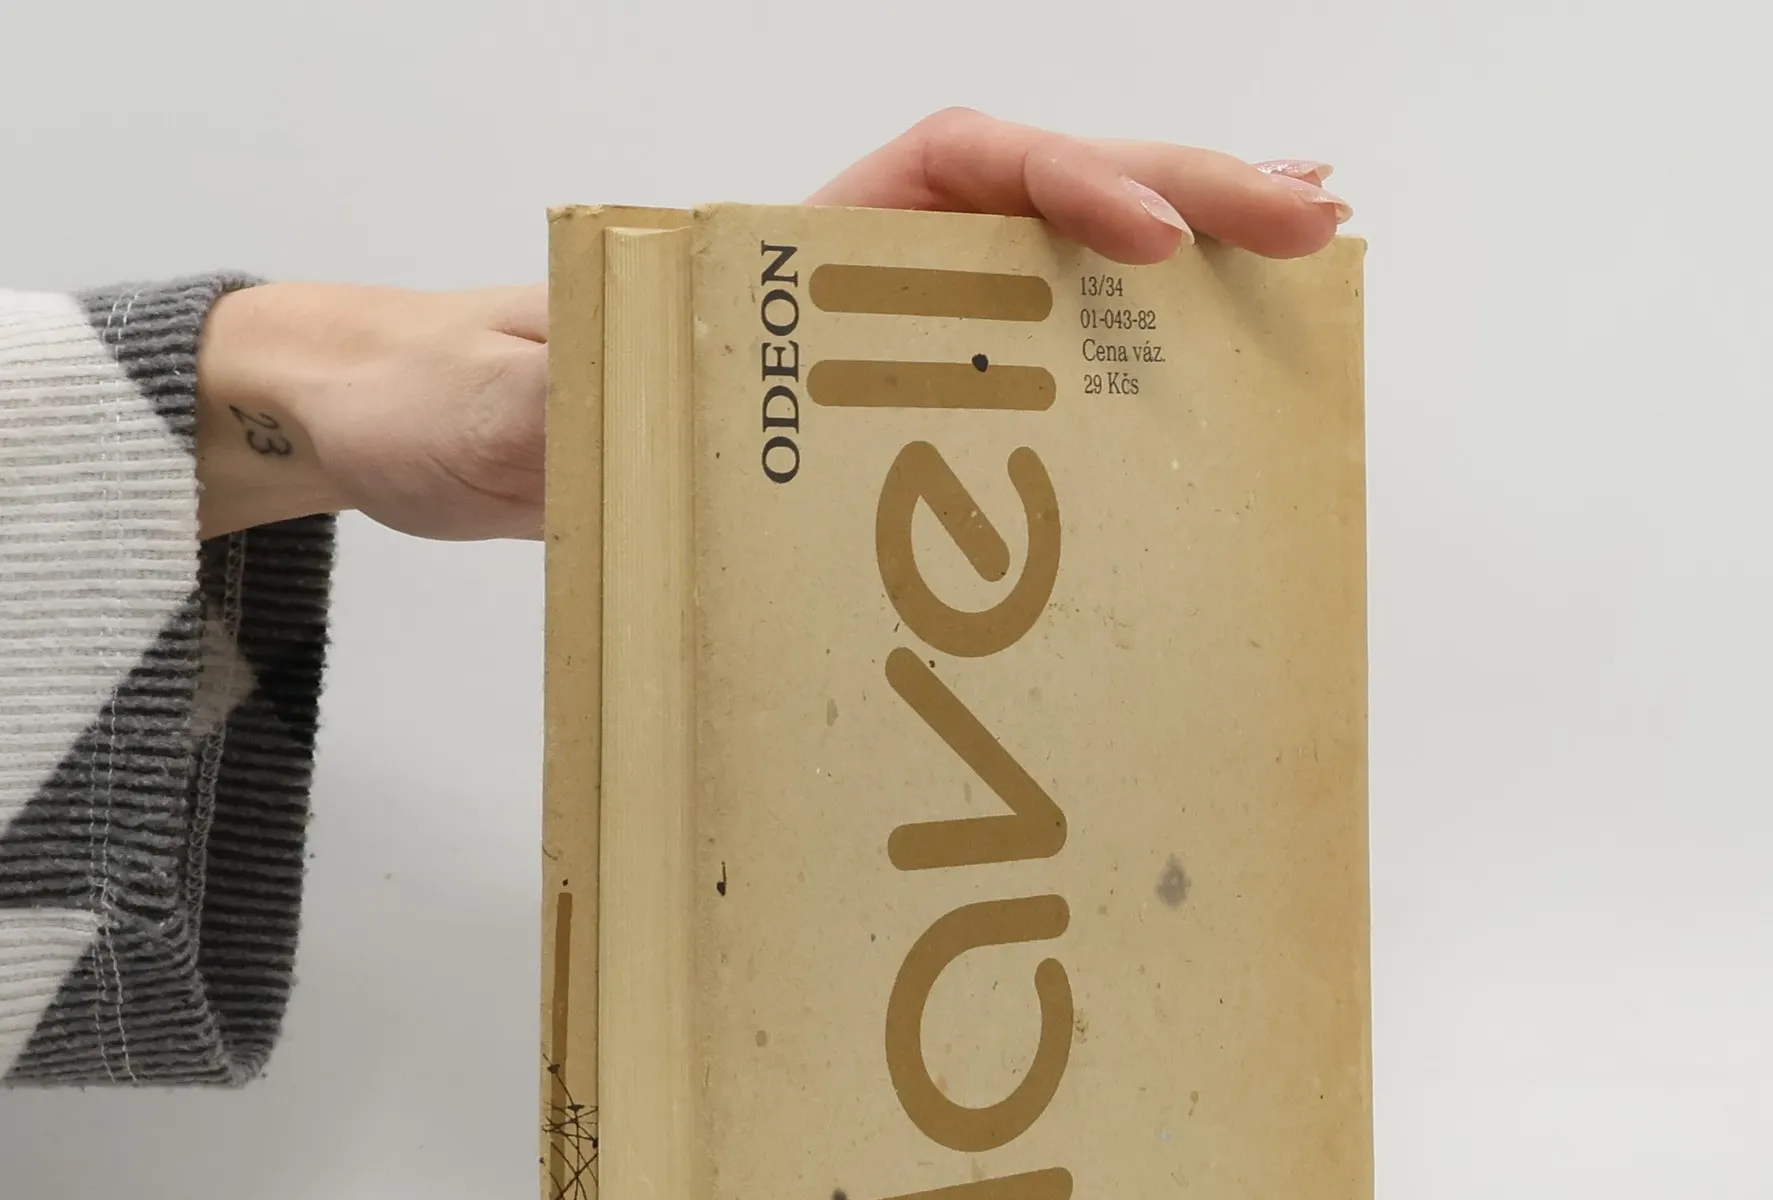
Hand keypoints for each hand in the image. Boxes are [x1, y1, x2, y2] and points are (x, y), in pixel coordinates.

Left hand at [196, 111, 1347, 540]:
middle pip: (1038, 196)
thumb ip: (545, 401)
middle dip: (1180, 195)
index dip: (1065, 189)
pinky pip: (1014, 356)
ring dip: (1176, 248)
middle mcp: (842, 272)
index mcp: (775, 249)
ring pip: (1046, 264)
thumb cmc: (465, 402)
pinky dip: (1111, 346)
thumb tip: (579, 410)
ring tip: (1299, 248)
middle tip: (1315, 216)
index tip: (1154, 250)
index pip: (954, 171)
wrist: (436, 434)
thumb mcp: (502, 407)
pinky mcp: (874, 401)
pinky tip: (1187, 361)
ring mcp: (868, 331)